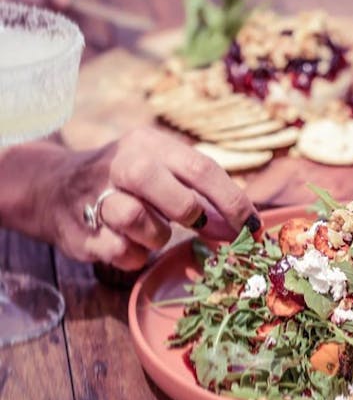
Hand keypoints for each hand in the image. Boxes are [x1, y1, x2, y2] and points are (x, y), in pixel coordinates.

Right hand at [43, 128, 260, 269]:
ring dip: (156, 236)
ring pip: (139, 220)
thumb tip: (245, 226)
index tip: (253, 227)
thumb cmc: (129, 182)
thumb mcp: (162, 170)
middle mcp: (121, 164)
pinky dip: (135, 254)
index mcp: (149, 144)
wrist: (53, 188)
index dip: (233, 202)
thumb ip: (201, 193)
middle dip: (192, 214)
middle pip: (170, 191)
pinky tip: (128, 243)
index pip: (201, 169)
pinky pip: (122, 251)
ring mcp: (95, 196)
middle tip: (200, 226)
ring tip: (151, 230)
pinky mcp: (82, 232)